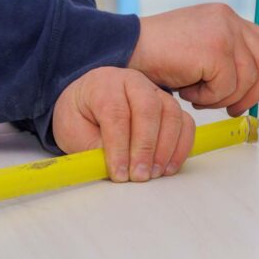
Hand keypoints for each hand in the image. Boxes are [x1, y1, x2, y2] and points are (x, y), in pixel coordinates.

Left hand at [52, 67, 194, 182]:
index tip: (119, 173)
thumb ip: (92, 148)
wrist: (88, 102)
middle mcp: (133, 82)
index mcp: (104, 84)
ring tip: (154, 174)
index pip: (115, 113)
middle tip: (140, 175)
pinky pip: (185, 123)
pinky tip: (169, 167)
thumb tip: (117, 167)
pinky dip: (181, 146)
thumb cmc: (81, 115)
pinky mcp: (170, 106)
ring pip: (171, 114)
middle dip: (145, 147)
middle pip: (147, 109)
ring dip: (166, 148)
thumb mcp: (73, 131)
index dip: (119, 146)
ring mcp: (156, 92)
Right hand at [129, 3, 258, 116]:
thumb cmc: (158, 55)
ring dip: (222, 98)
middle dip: (254, 92)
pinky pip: (226, 87)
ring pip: (247, 80)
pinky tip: (187, 93)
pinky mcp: (216, 50)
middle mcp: (228, 19)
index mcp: (225, 17)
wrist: (128, 49)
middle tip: (233, 110)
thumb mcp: (199, 50)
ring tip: (197, 97)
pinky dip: (208, 98)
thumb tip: (256, 86)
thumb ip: (226, 58)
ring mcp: (224, 32)